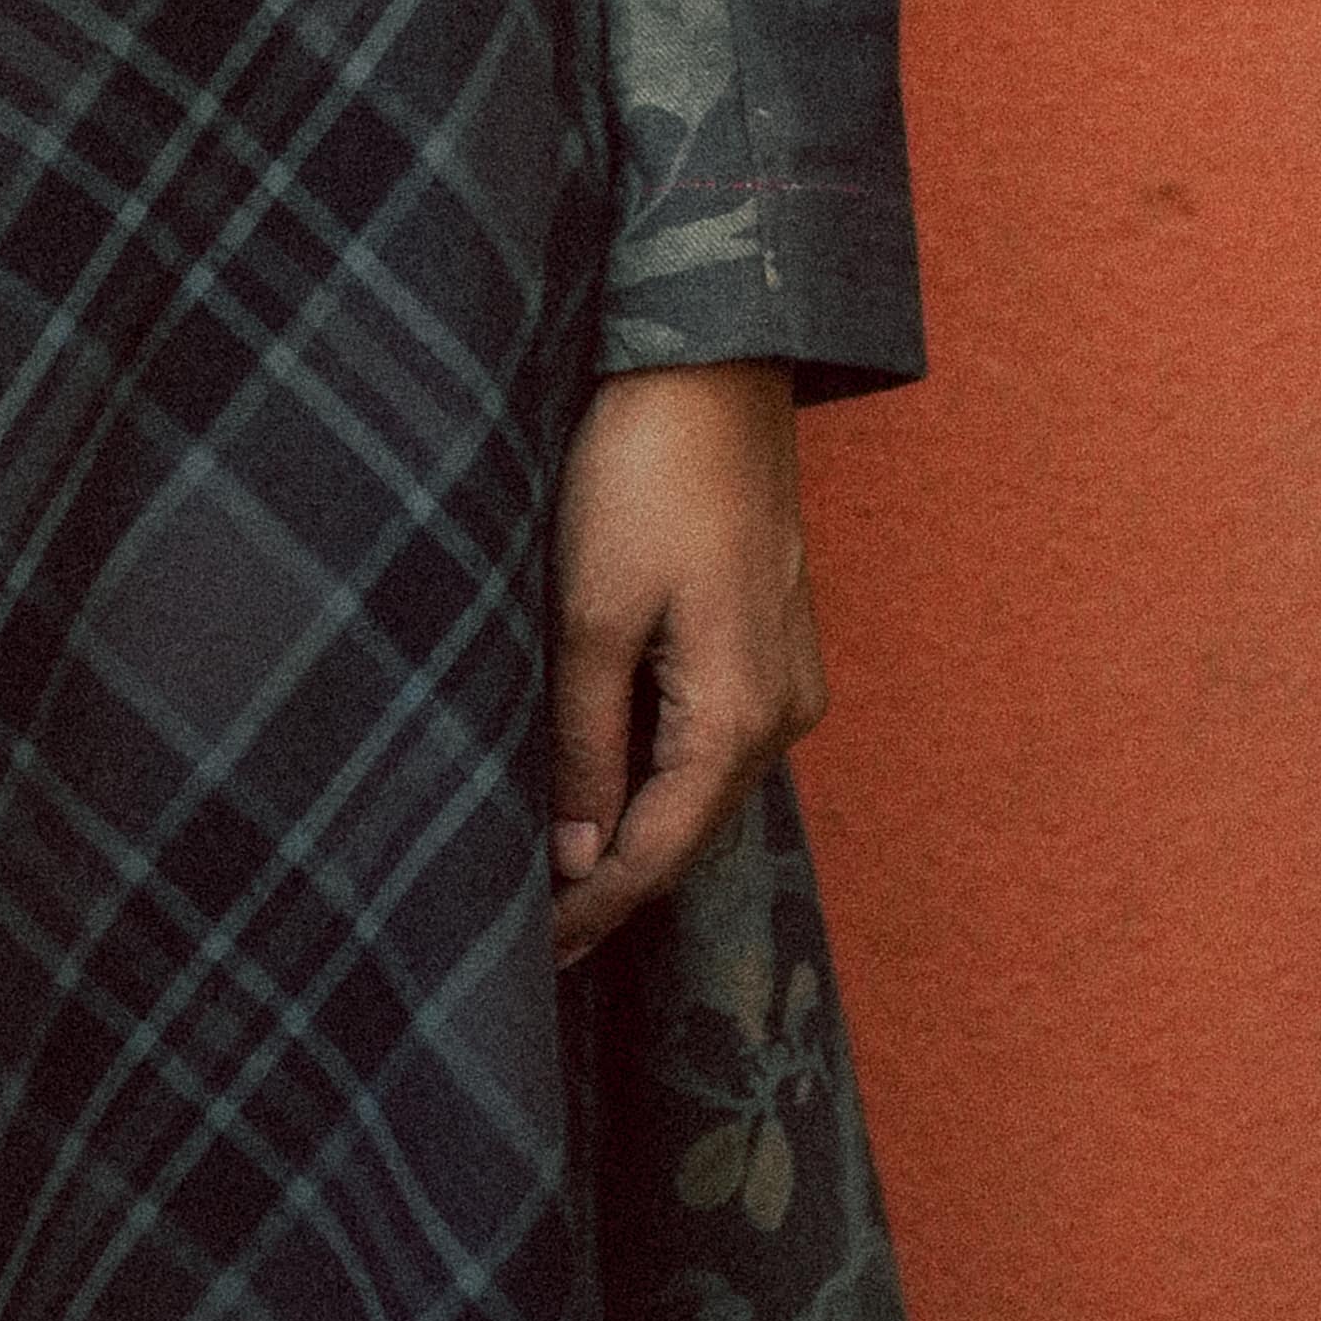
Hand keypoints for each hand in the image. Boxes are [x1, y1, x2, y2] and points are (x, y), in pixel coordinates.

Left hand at [546, 360, 825, 969]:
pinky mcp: (771, 636)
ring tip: (554, 861)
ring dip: (633, 820)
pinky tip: (603, 769)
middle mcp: (783, 711)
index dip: (593, 910)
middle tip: (533, 924)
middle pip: (687, 827)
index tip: (534, 955)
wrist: (711, 365)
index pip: (659, 853)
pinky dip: (657, 763)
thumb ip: (585, 744)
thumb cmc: (643, 476)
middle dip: (612, 876)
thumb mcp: (590, 616)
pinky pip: (714, 734)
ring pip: (701, 782)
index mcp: (739, 716)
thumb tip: (577, 857)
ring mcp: (787, 674)